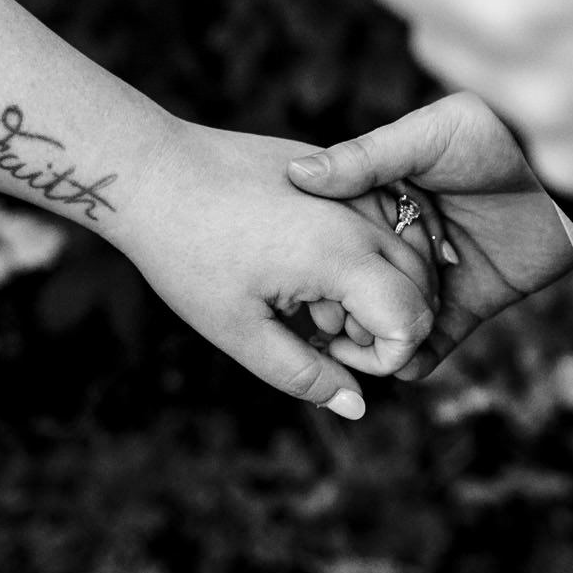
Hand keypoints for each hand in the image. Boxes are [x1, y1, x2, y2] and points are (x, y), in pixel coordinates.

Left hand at [109, 121, 442, 418]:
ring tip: (308, 298)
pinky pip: (376, 214)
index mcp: (343, 255)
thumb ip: (305, 375)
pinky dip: (363, 250)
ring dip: (377, 286)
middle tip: (316, 330)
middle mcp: (358, 214)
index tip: (329, 354)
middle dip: (385, 322)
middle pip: (421, 284)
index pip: (413, 320)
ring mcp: (347, 184)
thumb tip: (357, 406)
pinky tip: (305, 263)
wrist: (150, 171)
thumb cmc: (187, 255)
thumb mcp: (240, 332)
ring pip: (405, 247)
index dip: (384, 356)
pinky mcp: (330, 166)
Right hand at [289, 92, 572, 376]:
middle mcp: (409, 234)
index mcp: (390, 190)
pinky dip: (419, 358)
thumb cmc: (503, 135)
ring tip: (350, 357)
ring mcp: (440, 271)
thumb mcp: (428, 135)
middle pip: (364, 278)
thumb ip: (366, 158)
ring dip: (376, 338)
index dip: (315, 254)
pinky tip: (400, 369)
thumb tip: (299, 173)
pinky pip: (439, 339)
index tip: (287, 277)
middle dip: (341, 305)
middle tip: (313, 330)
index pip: (341, 229)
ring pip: (395, 313)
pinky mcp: (474, 302)